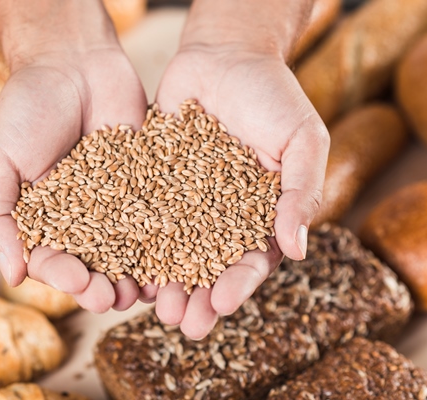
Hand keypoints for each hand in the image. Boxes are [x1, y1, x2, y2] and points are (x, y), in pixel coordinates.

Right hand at [0, 45, 148, 312]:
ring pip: (129, 249)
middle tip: (112, 298)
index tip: (78, 282)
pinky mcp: (148, 185)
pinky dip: (165, 238)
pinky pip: (158, 216)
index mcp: (43, 222)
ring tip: (145, 290)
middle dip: (102, 284)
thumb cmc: (26, 111)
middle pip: (93, 264)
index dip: (63, 277)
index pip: (52, 261)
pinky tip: (174, 258)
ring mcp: (117, 204)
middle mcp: (81, 221)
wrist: (73, 64)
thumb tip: (12, 275)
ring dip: (135, 273)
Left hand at [152, 45, 328, 338]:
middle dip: (197, 296)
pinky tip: (124, 264)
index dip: (237, 285)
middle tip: (183, 324)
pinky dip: (135, 240)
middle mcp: (221, 214)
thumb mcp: (302, 139)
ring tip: (151, 304)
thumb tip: (297, 249)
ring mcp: (186, 200)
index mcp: (260, 213)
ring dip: (164, 280)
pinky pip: (143, 215)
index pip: (251, 260)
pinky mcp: (154, 181)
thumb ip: (301, 192)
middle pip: (209, 265)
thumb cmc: (274, 94)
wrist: (226, 55)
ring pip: (173, 249)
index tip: (221, 305)